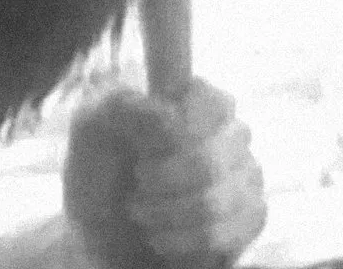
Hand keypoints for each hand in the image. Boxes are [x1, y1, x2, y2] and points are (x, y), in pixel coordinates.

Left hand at [63, 79, 265, 267]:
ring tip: (141, 213)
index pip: (212, 100)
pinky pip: (233, 232)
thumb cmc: (99, 172)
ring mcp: (246, 175)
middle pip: (213, 157)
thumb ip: (121, 106)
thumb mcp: (91, 129)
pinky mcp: (251, 217)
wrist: (101, 232)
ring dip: (169, 213)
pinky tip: (161, 237)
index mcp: (193, 101)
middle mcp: (228, 133)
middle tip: (136, 184)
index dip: (178, 129)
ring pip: (222, 199)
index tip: (143, 148)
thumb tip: (168, 113)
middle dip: (163, 180)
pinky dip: (186, 241)